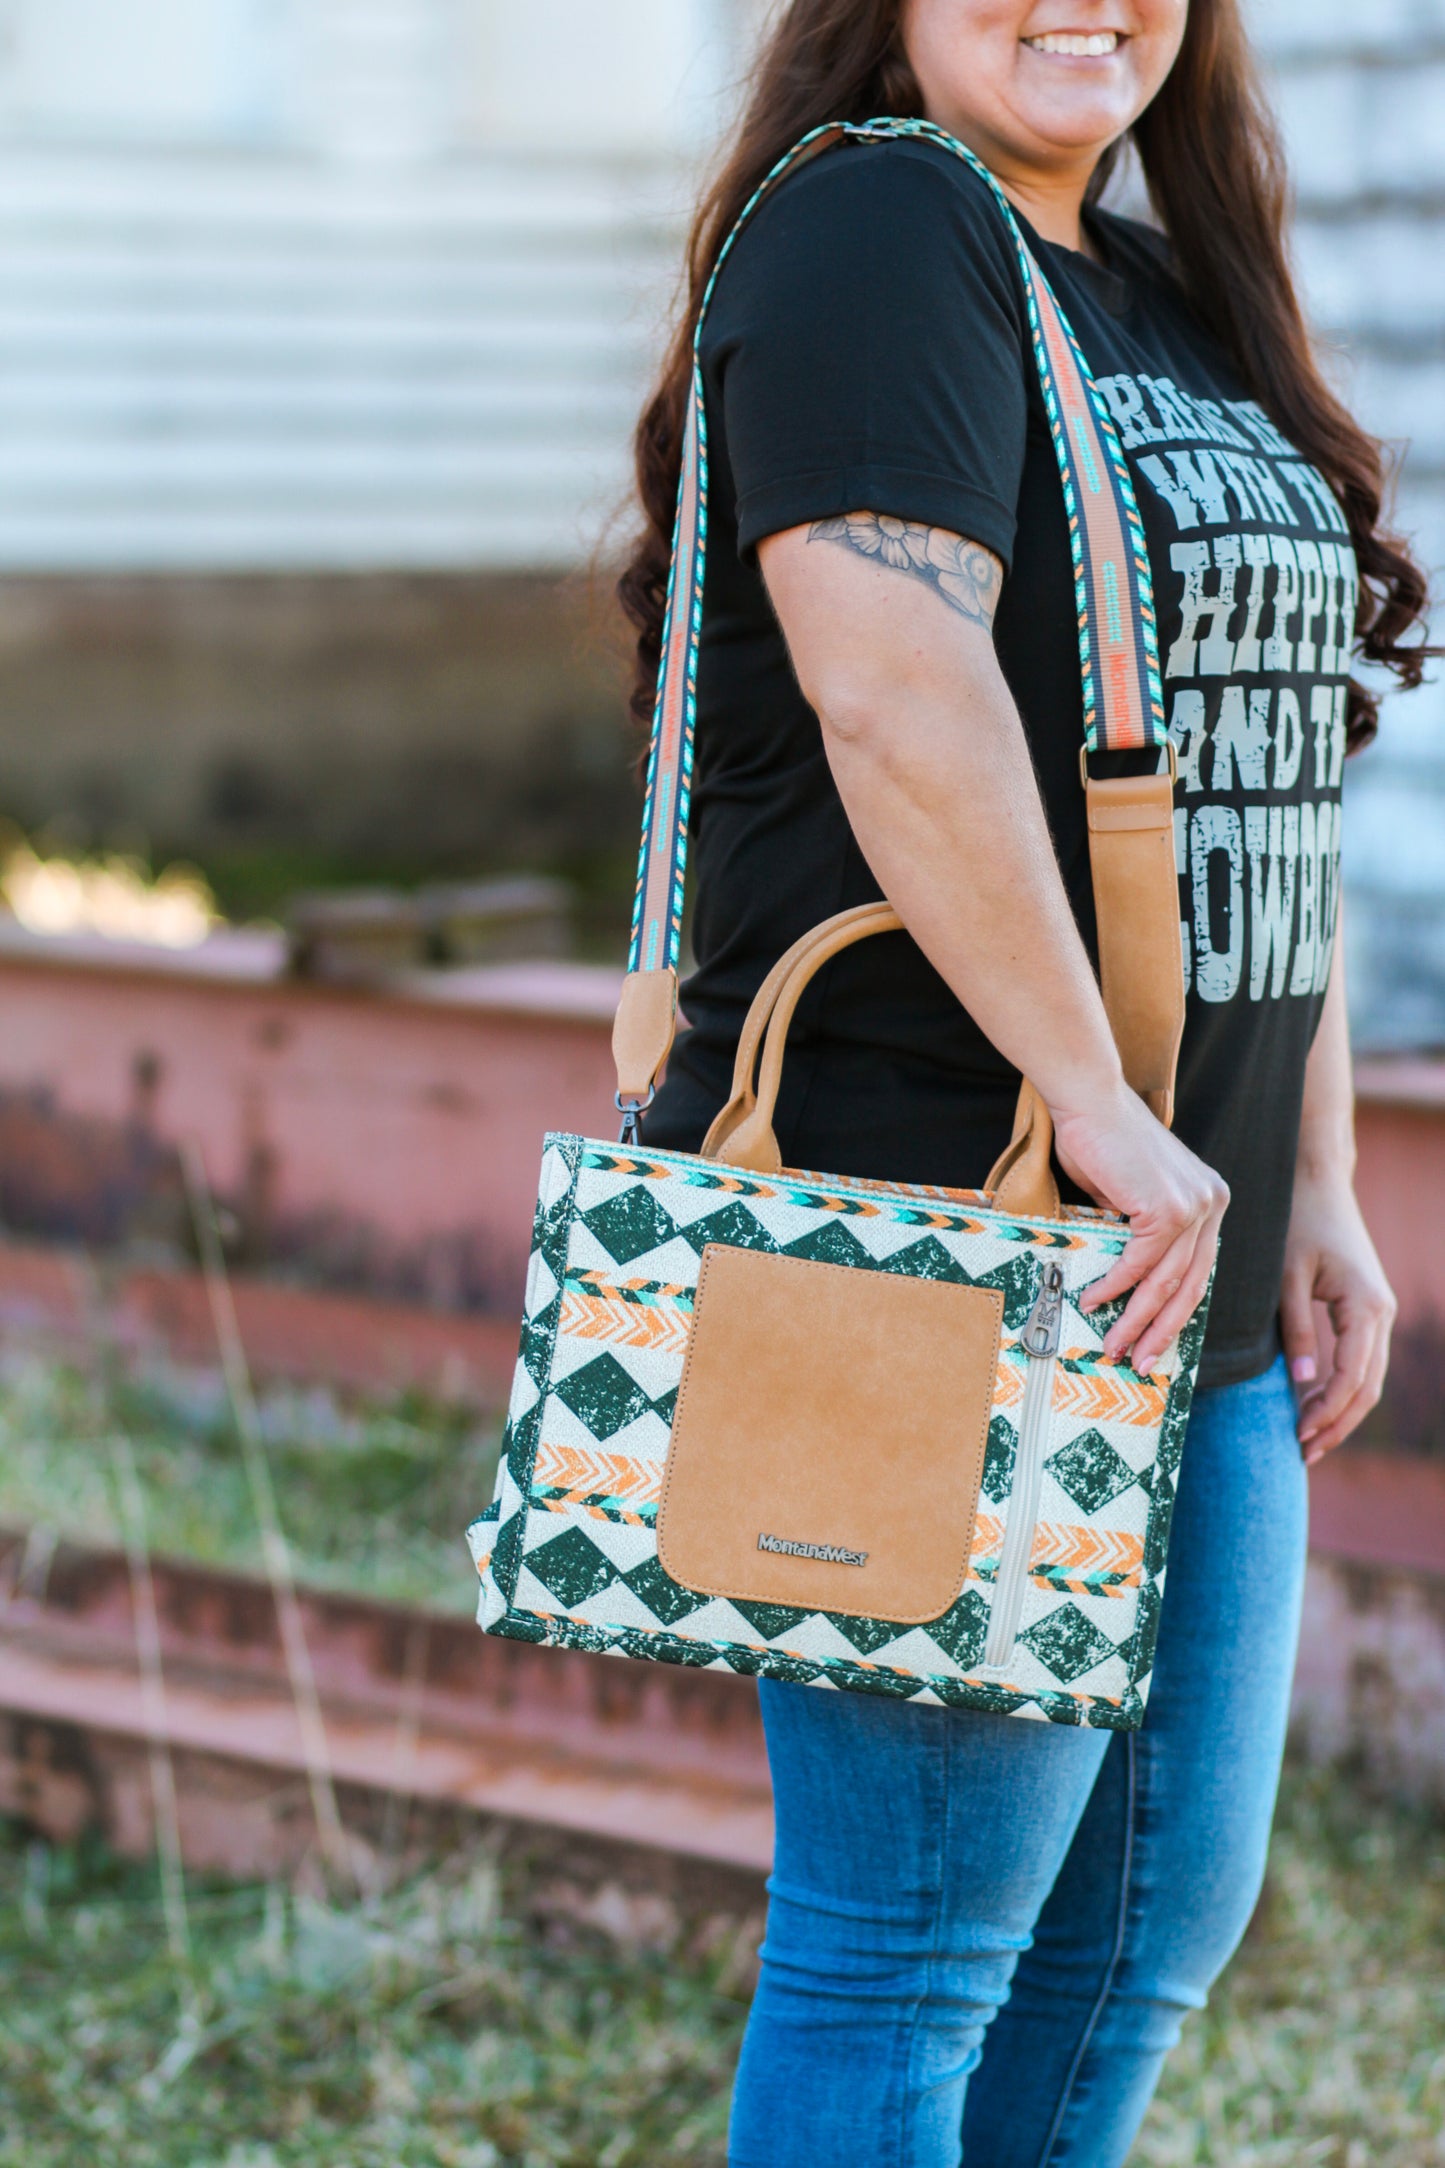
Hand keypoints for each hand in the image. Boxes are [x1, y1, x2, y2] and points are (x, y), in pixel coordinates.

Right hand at [1053, 1081, 1229, 1374]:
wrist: (1088, 1097)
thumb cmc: (1100, 1138)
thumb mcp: (1129, 1194)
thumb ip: (1138, 1232)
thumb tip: (1126, 1279)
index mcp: (1209, 1200)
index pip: (1199, 1270)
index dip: (1176, 1313)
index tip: (1154, 1341)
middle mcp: (1211, 1203)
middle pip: (1191, 1286)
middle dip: (1163, 1331)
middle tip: (1140, 1361)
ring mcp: (1194, 1205)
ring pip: (1167, 1282)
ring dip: (1136, 1319)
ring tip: (1114, 1345)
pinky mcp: (1168, 1206)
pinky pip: (1140, 1263)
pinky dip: (1115, 1286)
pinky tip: (1095, 1301)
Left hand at [1281, 1167, 1395, 1463]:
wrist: (1315, 1182)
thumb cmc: (1295, 1223)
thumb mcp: (1284, 1278)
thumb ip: (1294, 1330)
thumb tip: (1300, 1383)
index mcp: (1366, 1307)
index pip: (1353, 1378)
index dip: (1326, 1414)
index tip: (1297, 1437)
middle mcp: (1382, 1312)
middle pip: (1368, 1387)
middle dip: (1337, 1424)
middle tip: (1302, 1452)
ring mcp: (1380, 1311)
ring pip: (1370, 1377)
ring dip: (1342, 1411)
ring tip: (1308, 1439)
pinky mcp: (1368, 1308)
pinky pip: (1363, 1360)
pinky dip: (1344, 1388)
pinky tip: (1315, 1404)